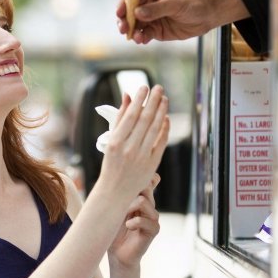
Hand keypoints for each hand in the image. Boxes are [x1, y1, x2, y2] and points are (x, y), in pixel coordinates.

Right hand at [96, 85, 169, 199]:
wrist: (115, 190)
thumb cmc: (111, 163)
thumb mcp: (111, 140)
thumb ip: (120, 118)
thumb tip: (127, 95)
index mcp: (116, 142)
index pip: (130, 115)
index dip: (139, 100)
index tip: (144, 87)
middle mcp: (129, 149)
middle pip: (145, 120)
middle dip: (153, 101)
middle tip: (158, 88)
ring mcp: (141, 157)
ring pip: (154, 129)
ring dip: (161, 112)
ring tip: (164, 99)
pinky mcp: (152, 163)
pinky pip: (161, 142)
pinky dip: (165, 129)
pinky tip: (166, 117)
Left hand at [108, 175, 160, 266]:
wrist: (117, 254)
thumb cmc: (112, 230)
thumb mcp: (113, 209)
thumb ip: (117, 195)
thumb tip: (112, 175)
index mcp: (142, 198)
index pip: (151, 180)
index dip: (142, 178)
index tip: (126, 184)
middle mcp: (149, 205)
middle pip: (145, 187)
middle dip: (129, 192)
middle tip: (118, 204)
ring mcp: (153, 218)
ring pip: (144, 201)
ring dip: (128, 207)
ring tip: (121, 217)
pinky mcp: (153, 230)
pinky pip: (147, 220)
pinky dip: (135, 222)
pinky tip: (128, 226)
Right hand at [116, 0, 247, 43]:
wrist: (208, 15)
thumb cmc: (193, 2)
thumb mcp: (175, 3)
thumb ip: (156, 9)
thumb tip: (137, 12)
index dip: (124, 4)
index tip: (120, 13)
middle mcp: (148, 3)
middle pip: (129, 12)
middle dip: (125, 20)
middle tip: (124, 28)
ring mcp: (151, 17)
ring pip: (135, 25)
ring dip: (132, 31)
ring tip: (135, 37)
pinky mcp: (156, 30)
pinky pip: (144, 34)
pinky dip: (141, 38)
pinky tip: (142, 40)